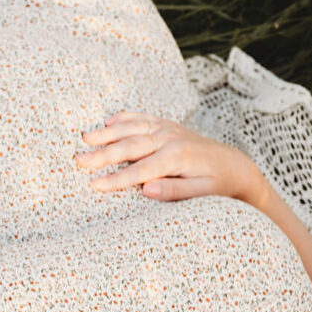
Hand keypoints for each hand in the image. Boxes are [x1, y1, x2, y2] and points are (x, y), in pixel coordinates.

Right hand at [76, 113, 268, 204]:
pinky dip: (125, 118)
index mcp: (176, 158)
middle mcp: (170, 138)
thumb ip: (174, 191)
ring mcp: (168, 128)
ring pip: (132, 128)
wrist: (233, 165)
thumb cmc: (216, 184)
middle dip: (102, 154)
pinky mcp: (167, 125)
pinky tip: (109, 120)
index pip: (140, 171)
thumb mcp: (201, 193)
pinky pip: (142, 118)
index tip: (94, 185)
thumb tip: (146, 190)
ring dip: (107, 133)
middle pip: (129, 146)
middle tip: (78, 161)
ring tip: (85, 138)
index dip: (115, 179)